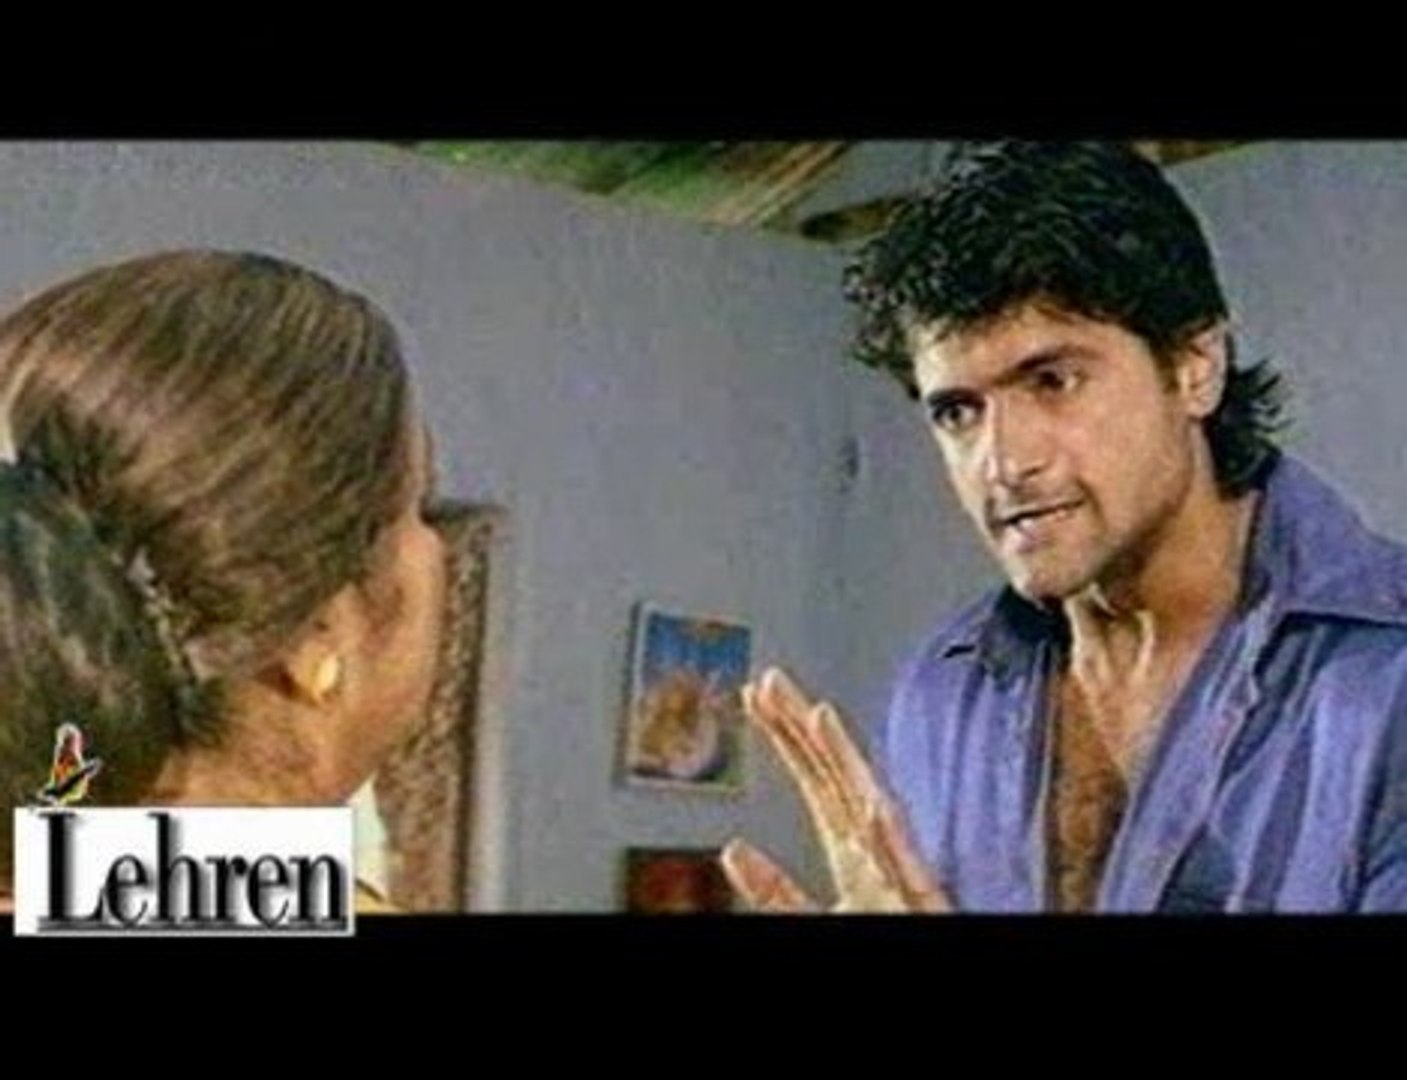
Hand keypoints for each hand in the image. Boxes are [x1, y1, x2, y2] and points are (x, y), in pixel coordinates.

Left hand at [722, 667, 950, 913]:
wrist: (931, 954)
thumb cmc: (885, 930)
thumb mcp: (817, 916)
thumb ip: (777, 888)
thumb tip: (732, 852)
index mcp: (851, 850)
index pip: (814, 781)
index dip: (784, 738)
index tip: (755, 696)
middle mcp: (874, 850)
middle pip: (835, 777)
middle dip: (803, 729)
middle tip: (770, 682)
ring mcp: (898, 873)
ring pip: (871, 808)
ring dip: (848, 763)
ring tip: (817, 716)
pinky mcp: (919, 902)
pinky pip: (904, 866)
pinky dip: (888, 836)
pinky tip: (871, 803)